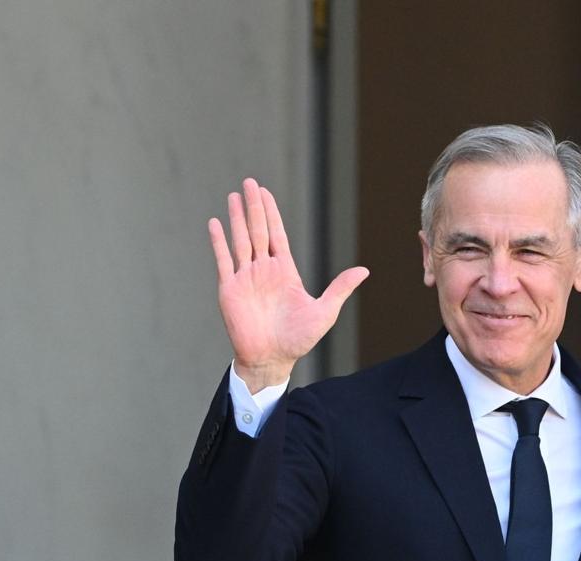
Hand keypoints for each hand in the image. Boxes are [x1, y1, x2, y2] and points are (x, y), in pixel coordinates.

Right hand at [209, 178, 368, 391]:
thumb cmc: (299, 339)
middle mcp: (264, 270)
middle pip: (258, 230)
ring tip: (234, 195)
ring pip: (240, 240)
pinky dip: (219, 241)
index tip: (265, 193)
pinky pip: (223, 259)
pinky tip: (216, 223)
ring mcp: (245, 278)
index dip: (272, 213)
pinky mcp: (229, 289)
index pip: (277, 235)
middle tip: (249, 182)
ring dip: (236, 218)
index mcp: (285, 272)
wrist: (272, 359)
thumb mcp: (325, 311)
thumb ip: (340, 288)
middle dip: (254, 206)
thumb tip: (364, 270)